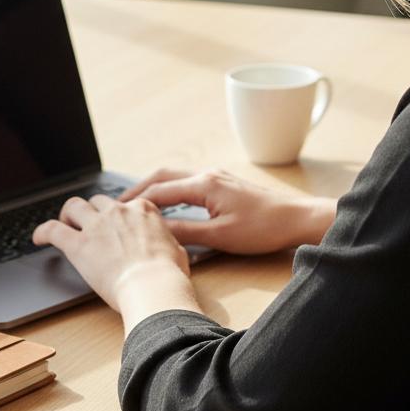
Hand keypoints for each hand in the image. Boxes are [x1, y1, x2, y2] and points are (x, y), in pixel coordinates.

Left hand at [32, 194, 196, 314]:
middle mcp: (118, 211)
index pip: (126, 203)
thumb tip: (169, 249)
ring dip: (67, 214)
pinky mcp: (79, 245)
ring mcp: (97, 226)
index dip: (118, 214)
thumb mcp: (176, 250)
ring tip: (63, 224)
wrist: (152, 286)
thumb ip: (167, 243)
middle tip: (86, 223)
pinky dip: (43, 231)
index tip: (115, 224)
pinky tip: (37, 238)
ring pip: (73, 206)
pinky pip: (53, 230)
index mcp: (143, 209)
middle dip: (91, 210)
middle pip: (98, 201)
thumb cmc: (168, 273)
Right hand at [120, 167, 336, 254]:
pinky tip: (166, 204)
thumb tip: (156, 233)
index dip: (136, 203)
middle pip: (164, 175)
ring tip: (136, 205)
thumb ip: (186, 233)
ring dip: (155, 188)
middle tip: (117, 206)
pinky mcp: (224, 183)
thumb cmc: (261, 229)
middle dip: (139, 189)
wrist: (295, 218)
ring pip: (176, 176)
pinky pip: (189, 181)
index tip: (114, 214)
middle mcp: (208, 174)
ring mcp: (217, 176)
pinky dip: (171, 189)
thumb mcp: (219, 236)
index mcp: (204, 184)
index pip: (160, 191)